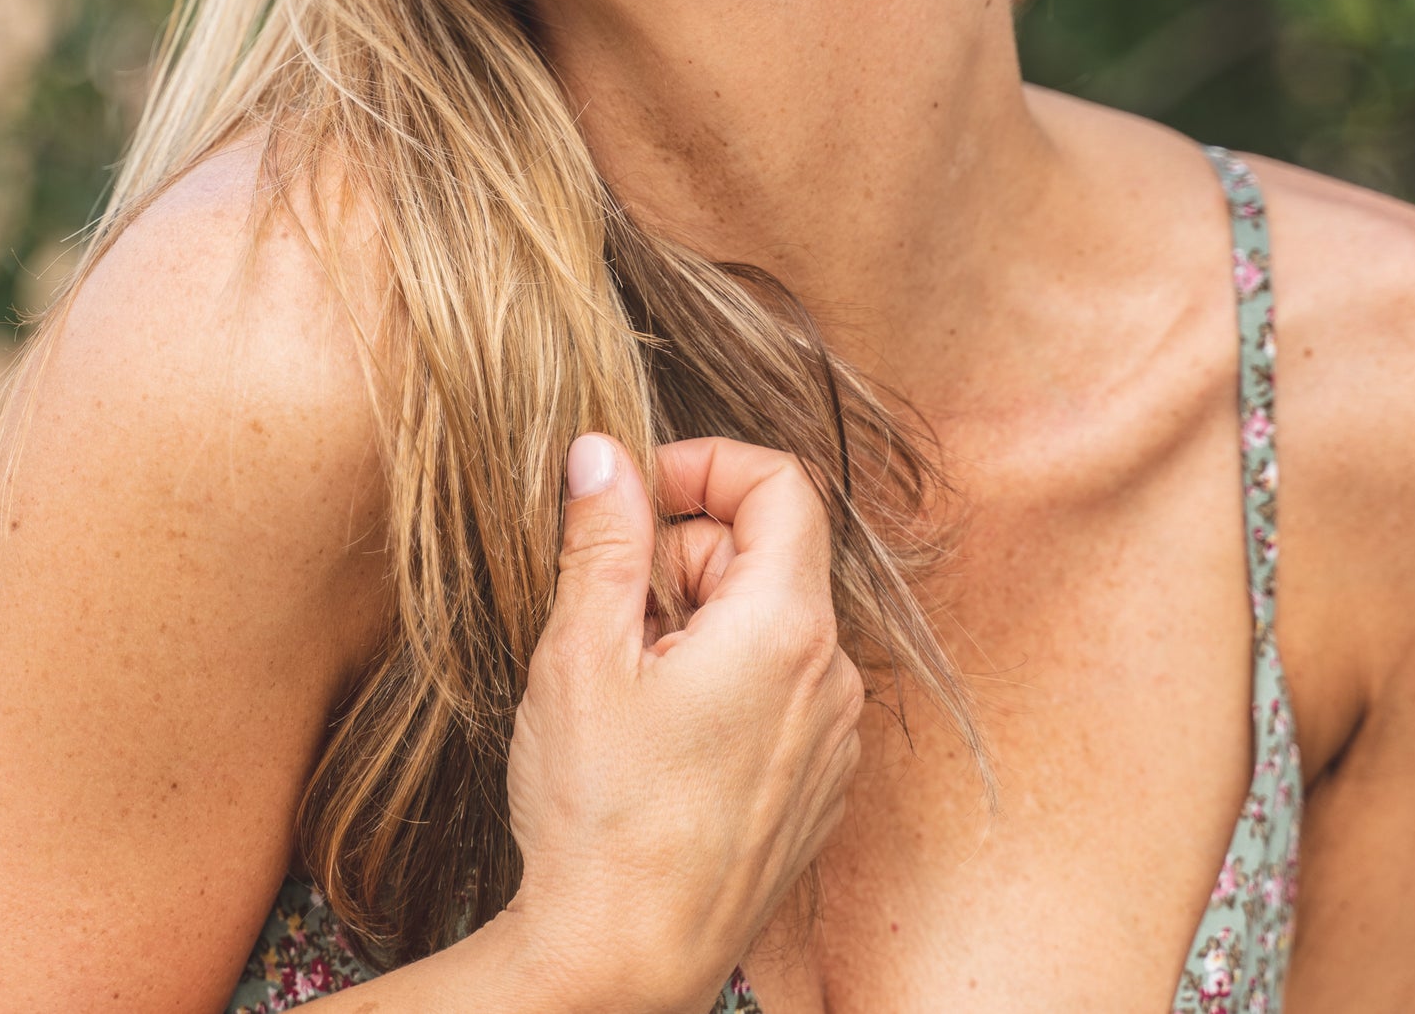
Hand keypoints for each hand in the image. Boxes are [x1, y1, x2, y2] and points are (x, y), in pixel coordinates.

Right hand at [504, 434, 864, 1013]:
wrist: (623, 963)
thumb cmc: (598, 813)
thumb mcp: (581, 652)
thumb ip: (603, 535)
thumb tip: (603, 451)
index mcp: (783, 628)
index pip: (782, 483)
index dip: (707, 464)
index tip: (641, 493)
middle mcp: (832, 677)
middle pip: (770, 553)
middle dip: (687, 555)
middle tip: (615, 613)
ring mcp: (833, 738)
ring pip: (773, 622)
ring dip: (703, 620)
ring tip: (634, 684)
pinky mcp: (818, 786)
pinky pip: (784, 688)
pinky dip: (729, 679)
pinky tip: (666, 735)